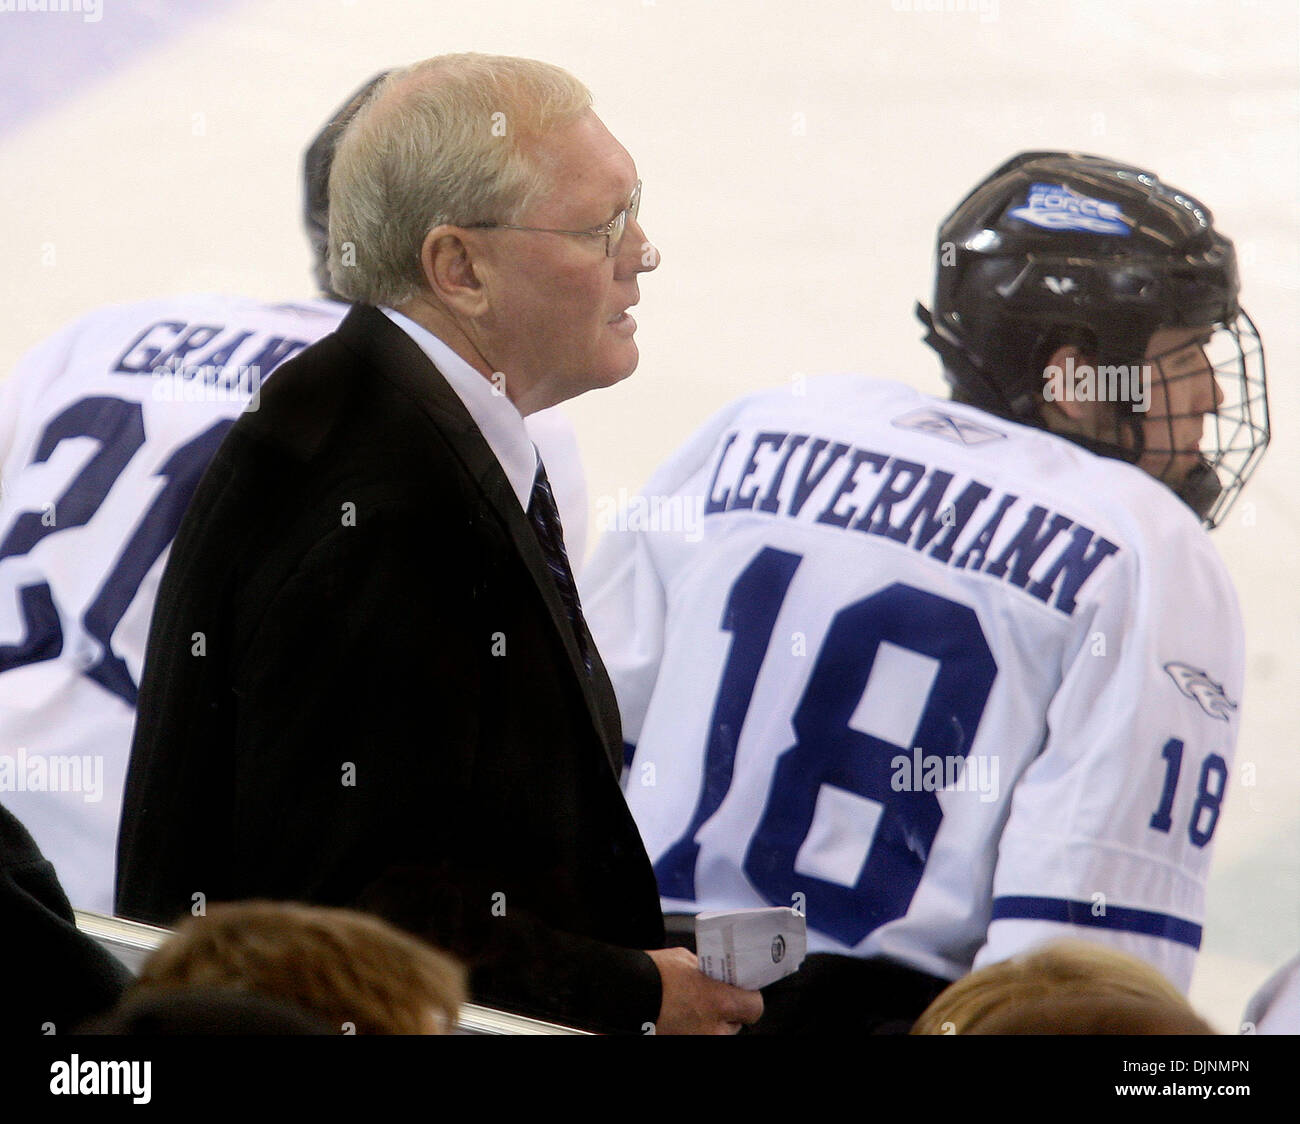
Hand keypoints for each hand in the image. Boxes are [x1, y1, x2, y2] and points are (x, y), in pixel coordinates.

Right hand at [645, 947, 763, 1033]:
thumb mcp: (688, 961)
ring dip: (713, 1023)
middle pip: (736, 1024)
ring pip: (718, 1033)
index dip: (749, 997)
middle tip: (714, 997)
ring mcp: (698, 1040)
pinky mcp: (682, 1042)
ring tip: (695, 1007)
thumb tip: (717, 974)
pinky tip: (683, 1015)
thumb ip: (709, 971)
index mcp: (721, 1002)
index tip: (741, 990)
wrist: (625, 991)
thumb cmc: (655, 973)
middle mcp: (714, 1029)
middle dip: (728, 1011)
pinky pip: (700, 1035)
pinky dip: (695, 1027)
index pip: (754, 1007)